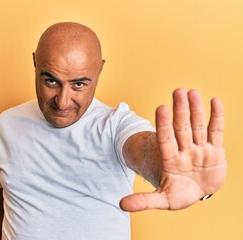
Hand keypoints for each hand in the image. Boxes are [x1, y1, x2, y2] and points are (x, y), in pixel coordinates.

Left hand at [120, 88, 226, 210]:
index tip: (161, 107)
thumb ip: (144, 200)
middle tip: (178, 91)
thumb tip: (121, 205)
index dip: (164, 125)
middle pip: (182, 128)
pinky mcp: (215, 150)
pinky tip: (215, 101)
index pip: (166, 139)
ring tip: (192, 92)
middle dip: (180, 111)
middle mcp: (184, 151)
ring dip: (196, 110)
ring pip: (198, 127)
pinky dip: (216, 118)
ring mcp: (200, 149)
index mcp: (171, 161)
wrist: (196, 191)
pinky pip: (216, 132)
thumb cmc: (179, 194)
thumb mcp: (163, 200)